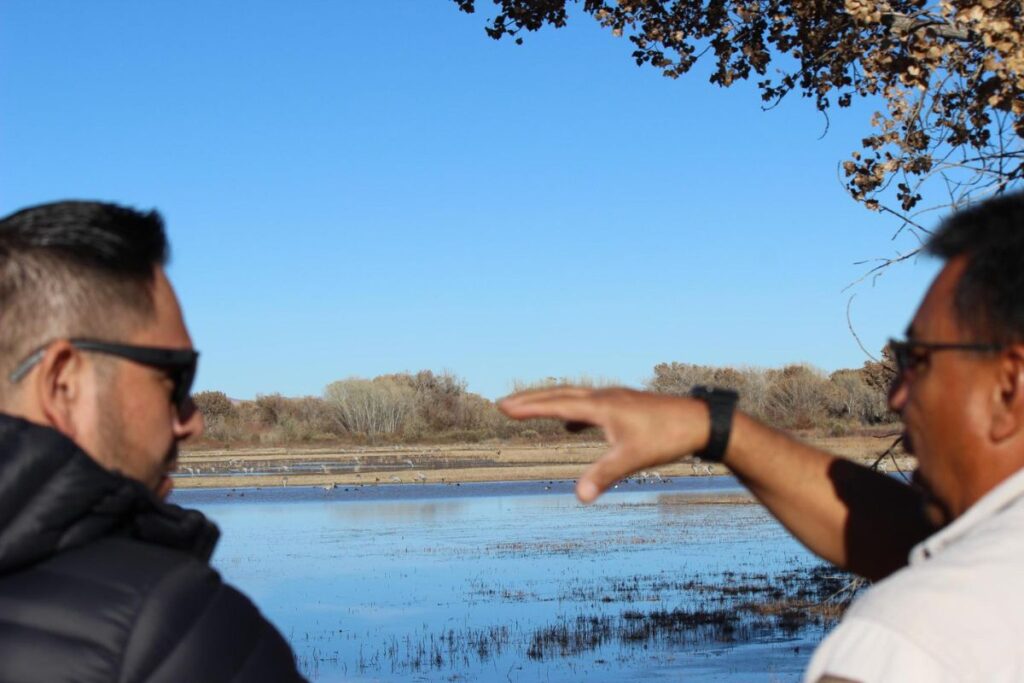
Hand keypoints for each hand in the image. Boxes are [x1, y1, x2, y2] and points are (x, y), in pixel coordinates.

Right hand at [498, 387, 710, 502]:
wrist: (700, 421)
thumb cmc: (666, 438)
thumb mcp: (632, 459)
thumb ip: (603, 476)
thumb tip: (579, 497)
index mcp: (602, 406)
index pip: (557, 405)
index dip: (529, 408)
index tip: (503, 407)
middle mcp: (605, 397)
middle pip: (560, 395)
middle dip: (531, 400)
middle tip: (503, 404)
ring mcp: (615, 399)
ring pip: (574, 397)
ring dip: (550, 402)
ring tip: (528, 409)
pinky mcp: (625, 405)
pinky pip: (590, 405)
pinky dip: (573, 411)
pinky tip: (572, 424)